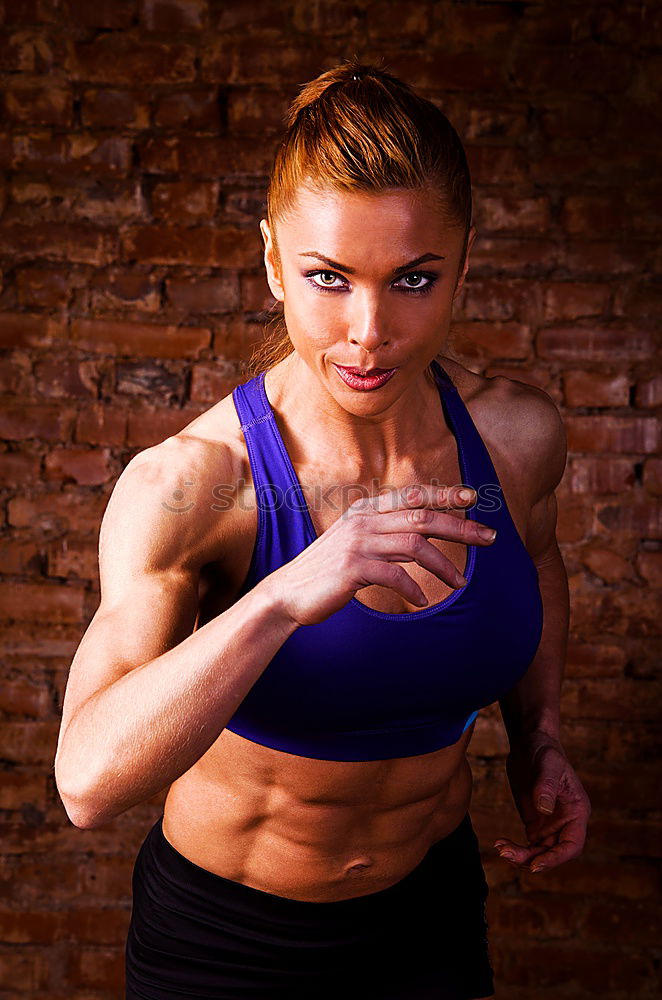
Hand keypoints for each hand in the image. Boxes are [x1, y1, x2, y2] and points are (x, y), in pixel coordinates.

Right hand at [272, 483, 496, 626]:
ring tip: (460, 584)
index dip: (445, 495)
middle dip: (460, 527)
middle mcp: (363, 521)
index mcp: (366, 510)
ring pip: (414, 545)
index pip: (413, 495)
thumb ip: (388, 534)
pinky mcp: (351, 568)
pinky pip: (394, 575)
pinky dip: (413, 589)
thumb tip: (427, 535)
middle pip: (422, 517)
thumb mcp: (358, 543)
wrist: (288, 593)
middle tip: (489, 538)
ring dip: (443, 565)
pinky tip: (421, 602)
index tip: (474, 499)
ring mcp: (356, 543)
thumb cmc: (329, 572)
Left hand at [494, 730, 590, 873]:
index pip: (572, 845)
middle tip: (507, 854)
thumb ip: (546, 785)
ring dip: (522, 856)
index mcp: (577, 811)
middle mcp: (567, 822)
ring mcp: (551, 824)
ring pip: (540, 852)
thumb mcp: (547, 763)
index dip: (556, 859)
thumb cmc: (543, 749)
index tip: (536, 865)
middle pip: (553, 853)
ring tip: (501, 848)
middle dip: (533, 859)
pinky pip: (529, 845)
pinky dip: (516, 848)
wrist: (530, 742)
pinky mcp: (535, 822)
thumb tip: (544, 809)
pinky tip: (500, 844)